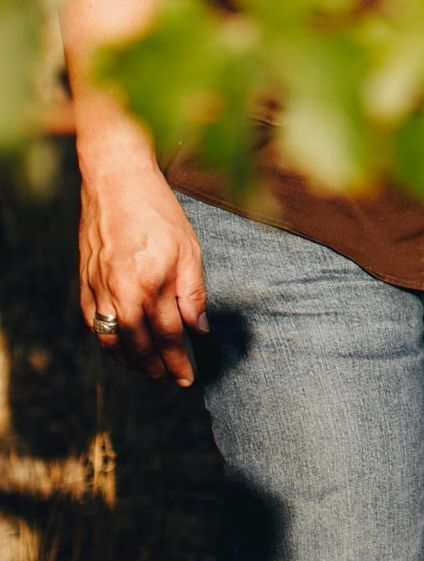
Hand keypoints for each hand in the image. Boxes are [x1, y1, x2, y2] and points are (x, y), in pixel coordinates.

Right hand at [77, 136, 206, 386]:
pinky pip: (94, 325)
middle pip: (140, 346)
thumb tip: (200, 329)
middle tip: (170, 379)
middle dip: (156, 367)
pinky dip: (109, 342)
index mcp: (152, 283)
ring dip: (131, 361)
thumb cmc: (157, 210)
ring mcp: (99, 290)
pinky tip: (122, 347)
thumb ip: (193, 292)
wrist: (115, 181)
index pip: (169, 336)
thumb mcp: (189, 247)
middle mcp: (122, 293)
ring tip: (149, 370)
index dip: (179, 360)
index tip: (188, 378)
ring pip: (113, 341)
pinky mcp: (84, 284)